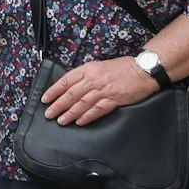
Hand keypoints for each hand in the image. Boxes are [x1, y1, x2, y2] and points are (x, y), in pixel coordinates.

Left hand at [41, 56, 159, 126]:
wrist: (143, 70)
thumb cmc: (122, 68)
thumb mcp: (100, 66)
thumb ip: (86, 76)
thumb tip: (72, 88)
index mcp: (89, 69)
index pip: (66, 80)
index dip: (54, 90)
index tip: (45, 99)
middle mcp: (94, 79)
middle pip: (71, 94)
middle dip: (58, 105)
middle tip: (48, 114)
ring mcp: (104, 90)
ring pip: (82, 103)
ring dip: (69, 113)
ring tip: (60, 121)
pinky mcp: (114, 100)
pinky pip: (97, 110)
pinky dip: (87, 117)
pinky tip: (79, 122)